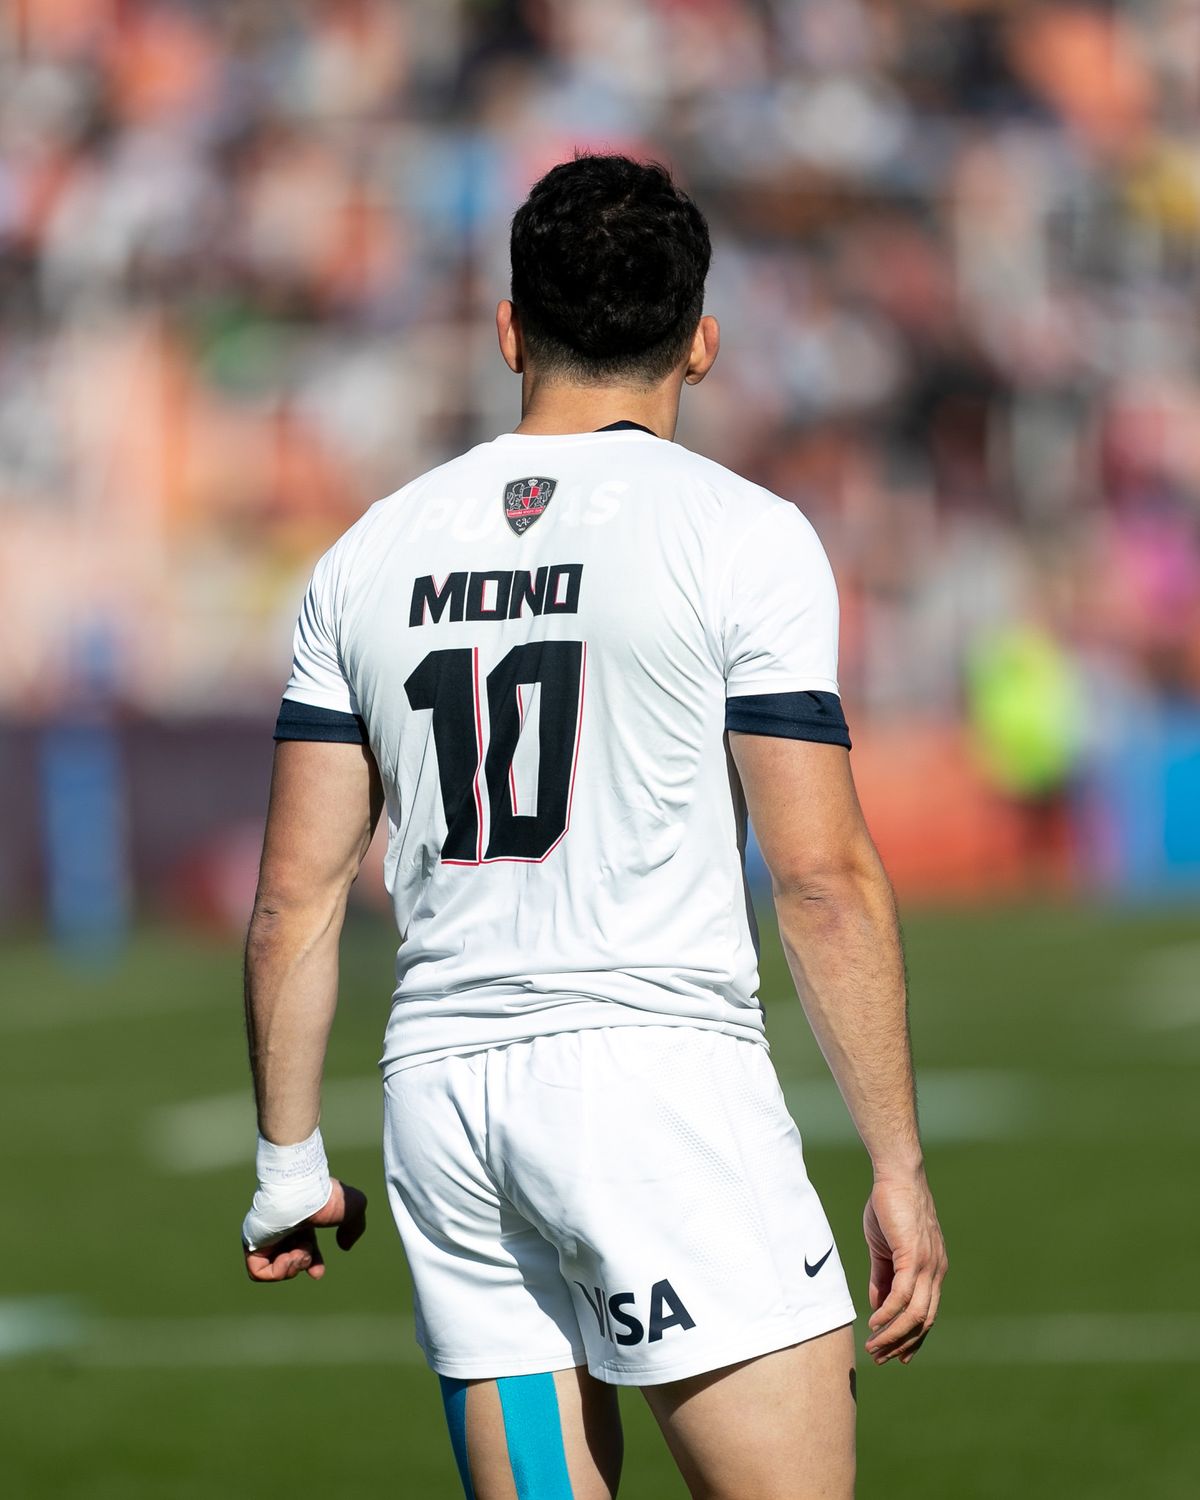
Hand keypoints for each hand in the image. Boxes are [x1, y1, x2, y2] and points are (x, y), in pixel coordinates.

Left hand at [243, 1178, 367, 1282]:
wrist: (301, 1192)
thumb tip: (344, 1246)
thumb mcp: (352, 1208)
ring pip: (274, 1267)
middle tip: (307, 1256)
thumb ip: (354, 1227)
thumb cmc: (325, 1197)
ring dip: (292, 1267)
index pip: (302, 1246)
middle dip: (302, 1265)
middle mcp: (281, 1226)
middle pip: (288, 1258)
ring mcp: (264, 1235)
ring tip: (298, 1253)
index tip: (318, 1273)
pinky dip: (276, 1272)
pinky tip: (287, 1257)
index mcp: (301, 1218)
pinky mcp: (251, 1243)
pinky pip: (257, 1272)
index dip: (312, 1263)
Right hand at [863, 1170, 945, 1364]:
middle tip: (881, 1358)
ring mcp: (928, 1265)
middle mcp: (936, 1272)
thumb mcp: (884, 1249)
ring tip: (874, 1347)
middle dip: (902, 1344)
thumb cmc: (890, 1206)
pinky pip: (902, 1295)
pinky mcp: (915, 1257)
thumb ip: (883, 1278)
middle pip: (924, 1321)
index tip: (896, 1355)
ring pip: (914, 1314)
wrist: (896, 1175)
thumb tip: (879, 1307)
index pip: (927, 1313)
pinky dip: (889, 1314)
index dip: (912, 1337)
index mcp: (933, 1269)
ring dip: (893, 1335)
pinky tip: (874, 1323)